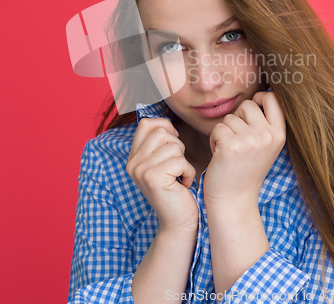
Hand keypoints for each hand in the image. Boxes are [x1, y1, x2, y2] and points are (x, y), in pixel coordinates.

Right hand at [126, 118, 198, 234]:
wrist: (179, 222)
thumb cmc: (177, 190)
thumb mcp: (163, 163)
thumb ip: (159, 143)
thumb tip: (166, 122)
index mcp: (133, 157)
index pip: (146, 123)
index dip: (165, 126)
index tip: (174, 143)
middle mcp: (133, 163)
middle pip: (162, 132)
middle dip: (177, 146)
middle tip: (177, 166)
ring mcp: (141, 170)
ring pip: (173, 146)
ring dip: (184, 161)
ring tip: (179, 177)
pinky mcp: (153, 178)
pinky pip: (181, 161)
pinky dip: (189, 172)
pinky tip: (183, 185)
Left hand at [203, 91, 285, 209]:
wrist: (234, 200)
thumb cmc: (245, 171)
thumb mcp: (264, 146)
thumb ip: (263, 124)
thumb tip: (259, 95)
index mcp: (279, 135)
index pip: (273, 98)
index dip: (259, 99)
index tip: (250, 112)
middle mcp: (267, 136)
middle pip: (247, 104)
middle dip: (237, 118)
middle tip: (237, 140)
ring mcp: (250, 140)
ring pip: (230, 117)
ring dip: (224, 132)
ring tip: (229, 151)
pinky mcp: (231, 145)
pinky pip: (218, 128)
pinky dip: (214, 140)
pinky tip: (220, 155)